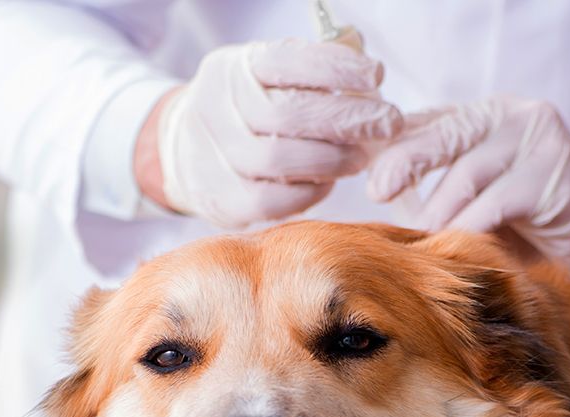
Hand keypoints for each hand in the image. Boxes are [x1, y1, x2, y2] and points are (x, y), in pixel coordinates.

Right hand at [146, 39, 401, 228]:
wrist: (183, 153)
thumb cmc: (246, 111)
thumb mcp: (267, 76)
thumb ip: (312, 72)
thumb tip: (369, 78)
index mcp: (233, 69)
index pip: (286, 63)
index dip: (336, 68)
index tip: (376, 75)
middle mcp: (216, 108)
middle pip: (286, 115)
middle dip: (346, 118)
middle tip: (387, 122)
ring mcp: (213, 157)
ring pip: (278, 159)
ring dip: (331, 158)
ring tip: (361, 156)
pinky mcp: (223, 201)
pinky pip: (274, 200)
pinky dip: (310, 190)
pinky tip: (329, 181)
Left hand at [368, 96, 569, 290]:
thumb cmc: (534, 221)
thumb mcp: (482, 196)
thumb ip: (441, 185)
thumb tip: (377, 193)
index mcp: (488, 116)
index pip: (430, 122)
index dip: (393, 145)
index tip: (365, 174)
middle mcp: (513, 116)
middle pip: (444, 136)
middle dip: (404, 164)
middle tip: (378, 191)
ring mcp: (539, 141)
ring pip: (467, 174)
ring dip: (438, 213)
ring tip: (421, 239)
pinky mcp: (555, 176)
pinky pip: (496, 204)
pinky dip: (470, 228)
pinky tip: (458, 247)